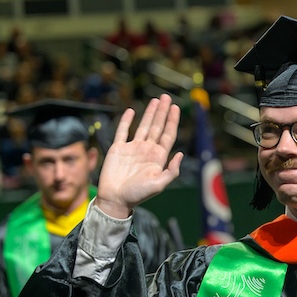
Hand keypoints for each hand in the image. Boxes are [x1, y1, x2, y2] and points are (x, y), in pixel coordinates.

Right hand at [96, 95, 183, 217]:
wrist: (115, 199)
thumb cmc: (137, 195)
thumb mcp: (159, 185)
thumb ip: (171, 171)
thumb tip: (181, 154)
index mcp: (158, 157)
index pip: (168, 135)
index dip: (172, 121)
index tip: (175, 108)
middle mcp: (147, 150)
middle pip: (157, 126)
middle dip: (162, 112)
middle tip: (166, 97)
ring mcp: (133, 148)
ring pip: (143, 126)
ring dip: (149, 113)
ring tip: (155, 100)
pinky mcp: (118, 149)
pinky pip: (123, 131)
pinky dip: (126, 120)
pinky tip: (132, 111)